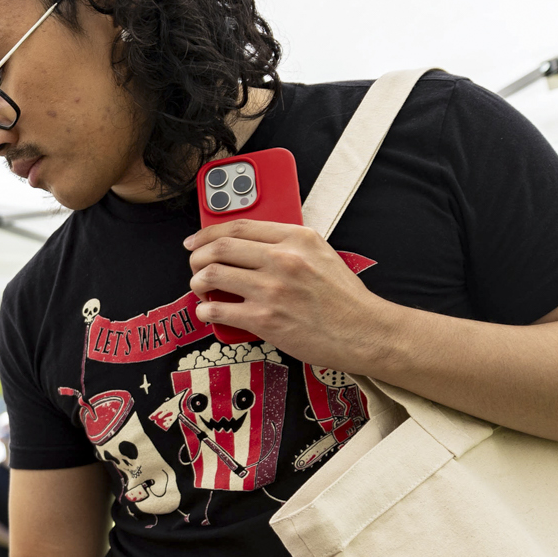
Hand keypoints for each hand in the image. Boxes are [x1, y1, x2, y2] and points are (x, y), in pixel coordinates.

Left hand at [185, 219, 403, 369]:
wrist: (363, 331)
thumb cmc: (344, 298)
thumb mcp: (321, 254)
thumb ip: (288, 244)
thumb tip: (250, 246)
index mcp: (296, 238)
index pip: (239, 226)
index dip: (208, 232)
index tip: (195, 240)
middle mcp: (282, 259)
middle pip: (219, 248)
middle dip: (196, 256)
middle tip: (194, 265)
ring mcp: (271, 289)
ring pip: (211, 275)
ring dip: (197, 282)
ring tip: (200, 288)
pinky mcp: (264, 319)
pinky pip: (217, 309)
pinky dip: (205, 310)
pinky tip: (208, 311)